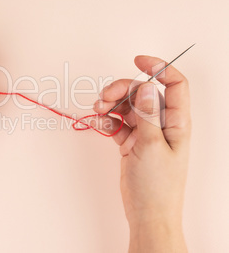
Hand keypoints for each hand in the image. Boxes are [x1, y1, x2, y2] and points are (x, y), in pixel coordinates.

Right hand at [94, 55, 190, 251]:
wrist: (147, 212)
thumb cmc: (157, 185)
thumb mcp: (152, 146)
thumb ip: (147, 115)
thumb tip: (146, 86)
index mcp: (175, 122)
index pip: (174, 84)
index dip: (159, 68)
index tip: (138, 60)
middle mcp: (161, 123)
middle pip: (141, 93)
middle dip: (121, 90)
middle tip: (104, 98)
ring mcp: (144, 132)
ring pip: (126, 106)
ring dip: (110, 105)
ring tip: (97, 111)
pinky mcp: (130, 141)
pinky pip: (117, 122)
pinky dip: (107, 121)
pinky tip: (100, 125)